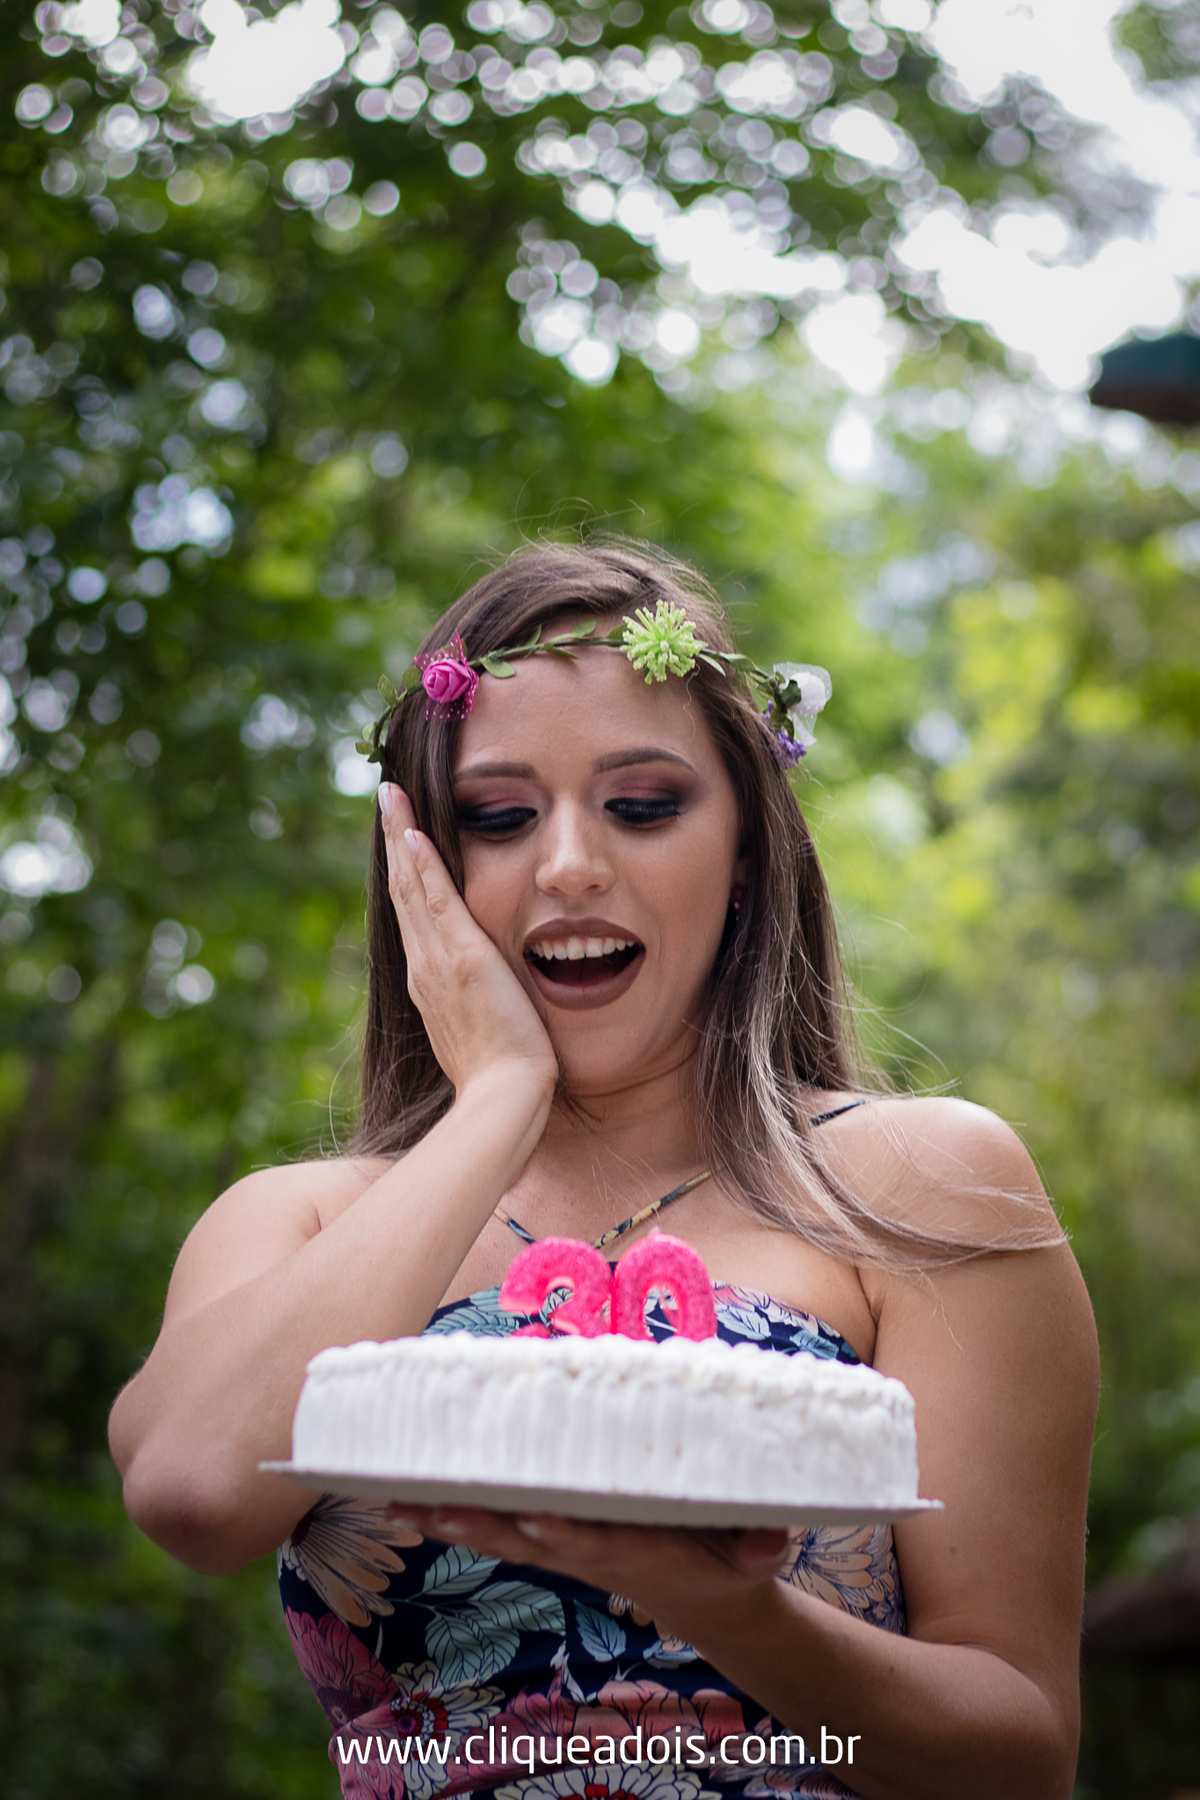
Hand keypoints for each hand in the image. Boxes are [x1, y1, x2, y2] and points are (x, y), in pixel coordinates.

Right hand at [379, 783, 557, 1103]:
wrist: (504, 1099)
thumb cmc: (503, 1078)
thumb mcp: (482, 1035)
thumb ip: (478, 1010)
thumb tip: (484, 1004)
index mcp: (428, 984)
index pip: (413, 915)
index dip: (405, 874)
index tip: (401, 837)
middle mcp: (422, 968)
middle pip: (403, 892)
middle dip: (394, 842)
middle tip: (386, 798)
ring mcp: (436, 962)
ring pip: (411, 887)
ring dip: (400, 837)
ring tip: (391, 796)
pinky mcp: (461, 958)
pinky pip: (437, 901)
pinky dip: (423, 866)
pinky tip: (412, 833)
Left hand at [385, 1502, 790, 1648]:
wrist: (705, 1597)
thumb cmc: (729, 1560)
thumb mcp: (757, 1554)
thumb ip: (761, 1543)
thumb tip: (773, 1535)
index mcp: (638, 1551)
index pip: (595, 1543)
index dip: (566, 1533)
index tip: (535, 1519)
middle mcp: (589, 1551)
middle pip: (528, 1538)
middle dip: (482, 1523)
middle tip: (435, 1505)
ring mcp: (564, 1548)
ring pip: (499, 1532)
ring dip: (449, 1518)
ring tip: (396, 1499)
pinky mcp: (551, 1539)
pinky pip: (494, 1526)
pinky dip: (450, 1513)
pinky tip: (403, 1500)